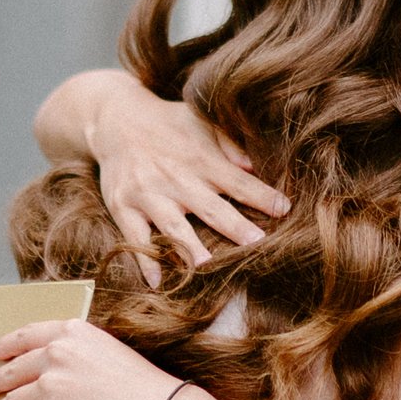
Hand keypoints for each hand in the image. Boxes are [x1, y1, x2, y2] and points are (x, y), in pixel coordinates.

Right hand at [85, 82, 287, 287]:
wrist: (115, 118)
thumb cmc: (169, 124)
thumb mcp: (200, 121)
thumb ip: (228, 143)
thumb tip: (255, 165)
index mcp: (200, 158)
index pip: (237, 181)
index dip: (261, 196)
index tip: (285, 210)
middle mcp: (175, 178)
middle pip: (209, 207)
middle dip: (234, 226)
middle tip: (257, 245)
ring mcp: (147, 194)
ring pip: (172, 226)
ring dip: (189, 247)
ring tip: (206, 266)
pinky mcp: (122, 206)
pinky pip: (135, 237)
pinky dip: (145, 259)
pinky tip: (158, 281)